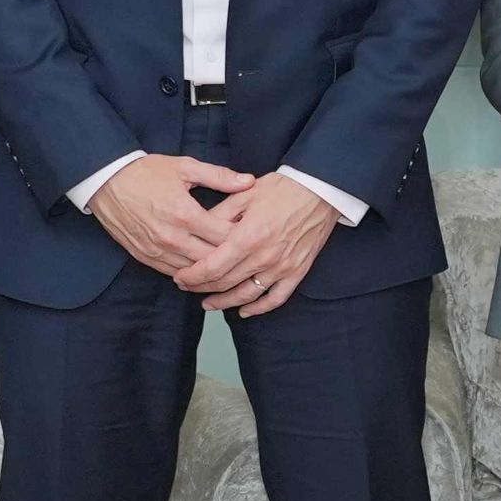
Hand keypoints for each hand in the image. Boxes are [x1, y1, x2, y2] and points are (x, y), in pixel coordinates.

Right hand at [86, 154, 254, 277]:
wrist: (105, 182)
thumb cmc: (146, 172)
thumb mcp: (185, 167)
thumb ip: (219, 177)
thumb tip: (249, 182)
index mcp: (185, 213)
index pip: (224, 236)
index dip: (244, 238)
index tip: (254, 234)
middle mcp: (172, 236)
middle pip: (212, 258)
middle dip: (232, 258)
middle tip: (248, 255)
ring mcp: (157, 250)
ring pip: (194, 271)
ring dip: (212, 270)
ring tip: (230, 265)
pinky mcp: (144, 257)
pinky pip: (173, 273)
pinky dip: (190, 273)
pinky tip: (203, 270)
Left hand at [173, 173, 339, 316]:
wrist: (320, 190)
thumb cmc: (283, 189)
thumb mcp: (244, 195)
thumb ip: (219, 215)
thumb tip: (197, 230)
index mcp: (248, 237)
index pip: (212, 267)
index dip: (192, 276)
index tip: (180, 277)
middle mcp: (264, 257)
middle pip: (224, 283)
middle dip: (201, 288)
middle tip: (187, 287)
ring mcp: (281, 267)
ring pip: (246, 295)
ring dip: (224, 302)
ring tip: (208, 303)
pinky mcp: (296, 271)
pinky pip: (275, 298)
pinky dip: (258, 308)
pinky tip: (244, 311)